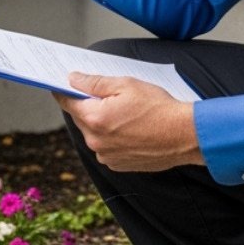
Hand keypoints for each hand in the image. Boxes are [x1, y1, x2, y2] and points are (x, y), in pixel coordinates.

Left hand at [55, 74, 203, 170]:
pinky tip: (130, 128)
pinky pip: (106, 147)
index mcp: (94, 119)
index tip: (59, 83)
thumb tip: (73, 79)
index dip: (63, 90)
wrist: (184, 136)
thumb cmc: (159, 108)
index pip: (67, 101)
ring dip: (101, 122)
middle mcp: (95, 141)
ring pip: (93, 133)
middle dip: (88, 105)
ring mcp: (106, 156)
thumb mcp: (126, 84)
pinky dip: (112, 137)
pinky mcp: (117, 165)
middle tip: (106, 94)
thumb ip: (94, 83)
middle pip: (80, 118)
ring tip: (125, 112)